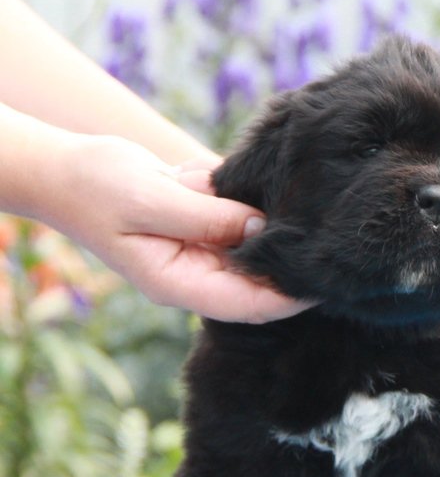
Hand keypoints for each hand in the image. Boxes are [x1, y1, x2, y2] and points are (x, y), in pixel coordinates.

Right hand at [42, 134, 308, 321]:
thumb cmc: (97, 187)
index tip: (327, 280)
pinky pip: (240, 227)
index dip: (289, 298)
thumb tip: (263, 228)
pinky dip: (260, 214)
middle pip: (258, 286)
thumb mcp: (151, 199)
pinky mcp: (201, 229)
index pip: (247, 305)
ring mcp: (198, 254)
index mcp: (179, 283)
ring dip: (282, 241)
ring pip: (254, 257)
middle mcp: (194, 276)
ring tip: (322, 221)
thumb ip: (208, 217)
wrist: (66, 171)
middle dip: (294, 271)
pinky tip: (285, 197)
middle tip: (335, 246)